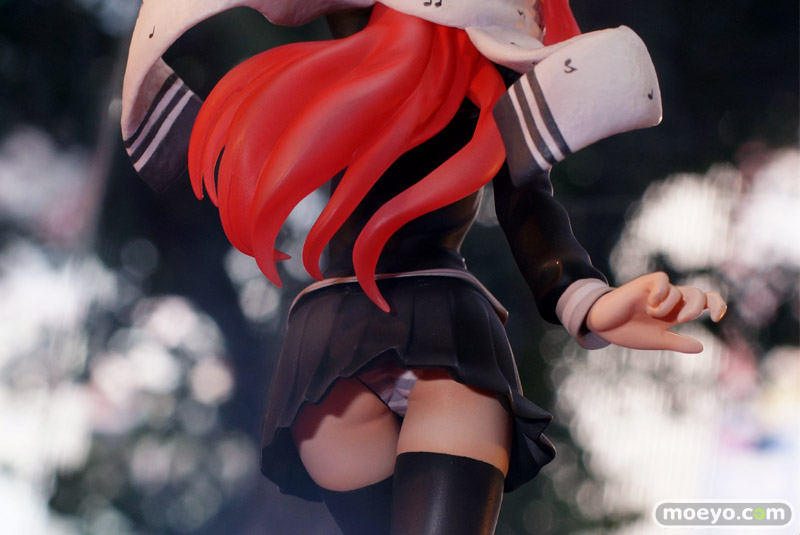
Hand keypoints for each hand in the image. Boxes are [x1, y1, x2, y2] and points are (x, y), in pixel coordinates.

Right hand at [586, 272, 725, 352]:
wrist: (603, 326)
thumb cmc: (628, 331)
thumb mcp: (657, 340)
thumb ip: (677, 342)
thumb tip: (702, 347)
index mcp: (676, 312)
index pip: (705, 302)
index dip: (717, 306)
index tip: (716, 318)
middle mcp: (670, 300)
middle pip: (698, 294)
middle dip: (696, 307)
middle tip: (682, 320)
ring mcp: (658, 291)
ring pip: (679, 292)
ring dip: (668, 307)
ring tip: (650, 314)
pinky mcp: (644, 284)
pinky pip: (663, 280)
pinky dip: (661, 293)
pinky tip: (650, 303)